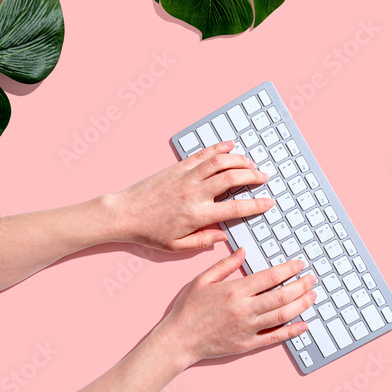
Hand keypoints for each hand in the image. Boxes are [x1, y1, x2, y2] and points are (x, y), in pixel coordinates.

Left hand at [104, 141, 273, 250]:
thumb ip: (204, 241)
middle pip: (232, 178)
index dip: (256, 205)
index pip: (236, 208)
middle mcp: (195, 193)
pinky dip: (218, 148)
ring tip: (250, 163)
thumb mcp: (177, 246)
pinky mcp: (177, 167)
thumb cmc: (149, 232)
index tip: (268, 203)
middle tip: (264, 177)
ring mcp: (186, 177)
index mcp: (198, 215)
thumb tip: (224, 236)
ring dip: (239, 160)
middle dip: (253, 176)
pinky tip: (229, 146)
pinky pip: (202, 154)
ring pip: (220, 162)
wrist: (123, 214)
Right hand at [153, 249, 316, 366]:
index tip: (300, 264)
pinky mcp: (247, 344)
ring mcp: (248, 328)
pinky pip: (274, 337)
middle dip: (301, 285)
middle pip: (281, 296)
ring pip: (282, 315)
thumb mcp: (202, 280)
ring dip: (301, 305)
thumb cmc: (188, 309)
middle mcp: (244, 309)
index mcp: (235, 291)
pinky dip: (292, 331)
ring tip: (313, 296)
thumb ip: (225, 265)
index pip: (270, 277)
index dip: (288, 269)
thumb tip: (243, 251)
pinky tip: (304, 325)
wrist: (178, 340)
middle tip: (312, 279)